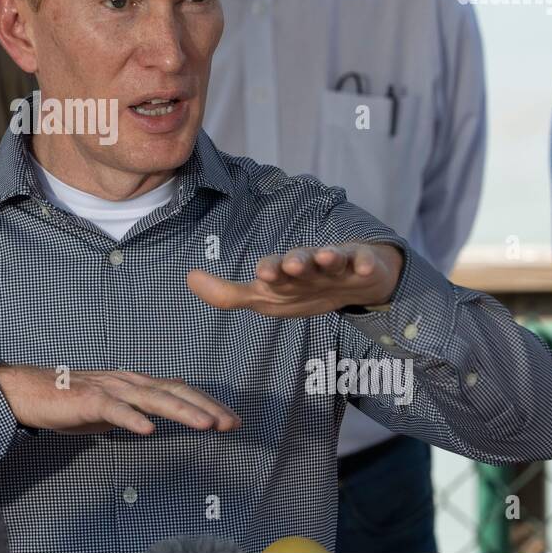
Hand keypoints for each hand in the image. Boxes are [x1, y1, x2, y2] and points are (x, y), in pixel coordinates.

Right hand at [0, 364, 241, 435]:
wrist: (31, 391)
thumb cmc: (72, 402)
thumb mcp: (113, 409)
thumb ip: (135, 412)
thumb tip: (155, 423)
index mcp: (136, 384)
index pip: (180, 391)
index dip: (207, 403)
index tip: (231, 419)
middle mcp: (129, 382)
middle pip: (175, 392)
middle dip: (206, 407)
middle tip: (231, 423)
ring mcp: (110, 389)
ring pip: (153, 399)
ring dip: (182, 412)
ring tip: (206, 426)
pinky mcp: (89, 400)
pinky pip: (114, 410)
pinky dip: (133, 419)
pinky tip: (149, 430)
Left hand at [186, 242, 404, 318]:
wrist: (352, 282)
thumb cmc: (301, 288)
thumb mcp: (264, 298)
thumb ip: (227, 294)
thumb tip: (188, 278)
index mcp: (283, 272)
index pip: (272, 269)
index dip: (268, 270)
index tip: (263, 273)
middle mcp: (307, 263)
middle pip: (300, 260)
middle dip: (295, 261)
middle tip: (292, 263)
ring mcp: (335, 263)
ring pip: (330, 258)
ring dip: (327, 256)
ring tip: (325, 254)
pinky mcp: (362, 264)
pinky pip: (363, 262)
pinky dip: (363, 263)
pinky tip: (361, 266)